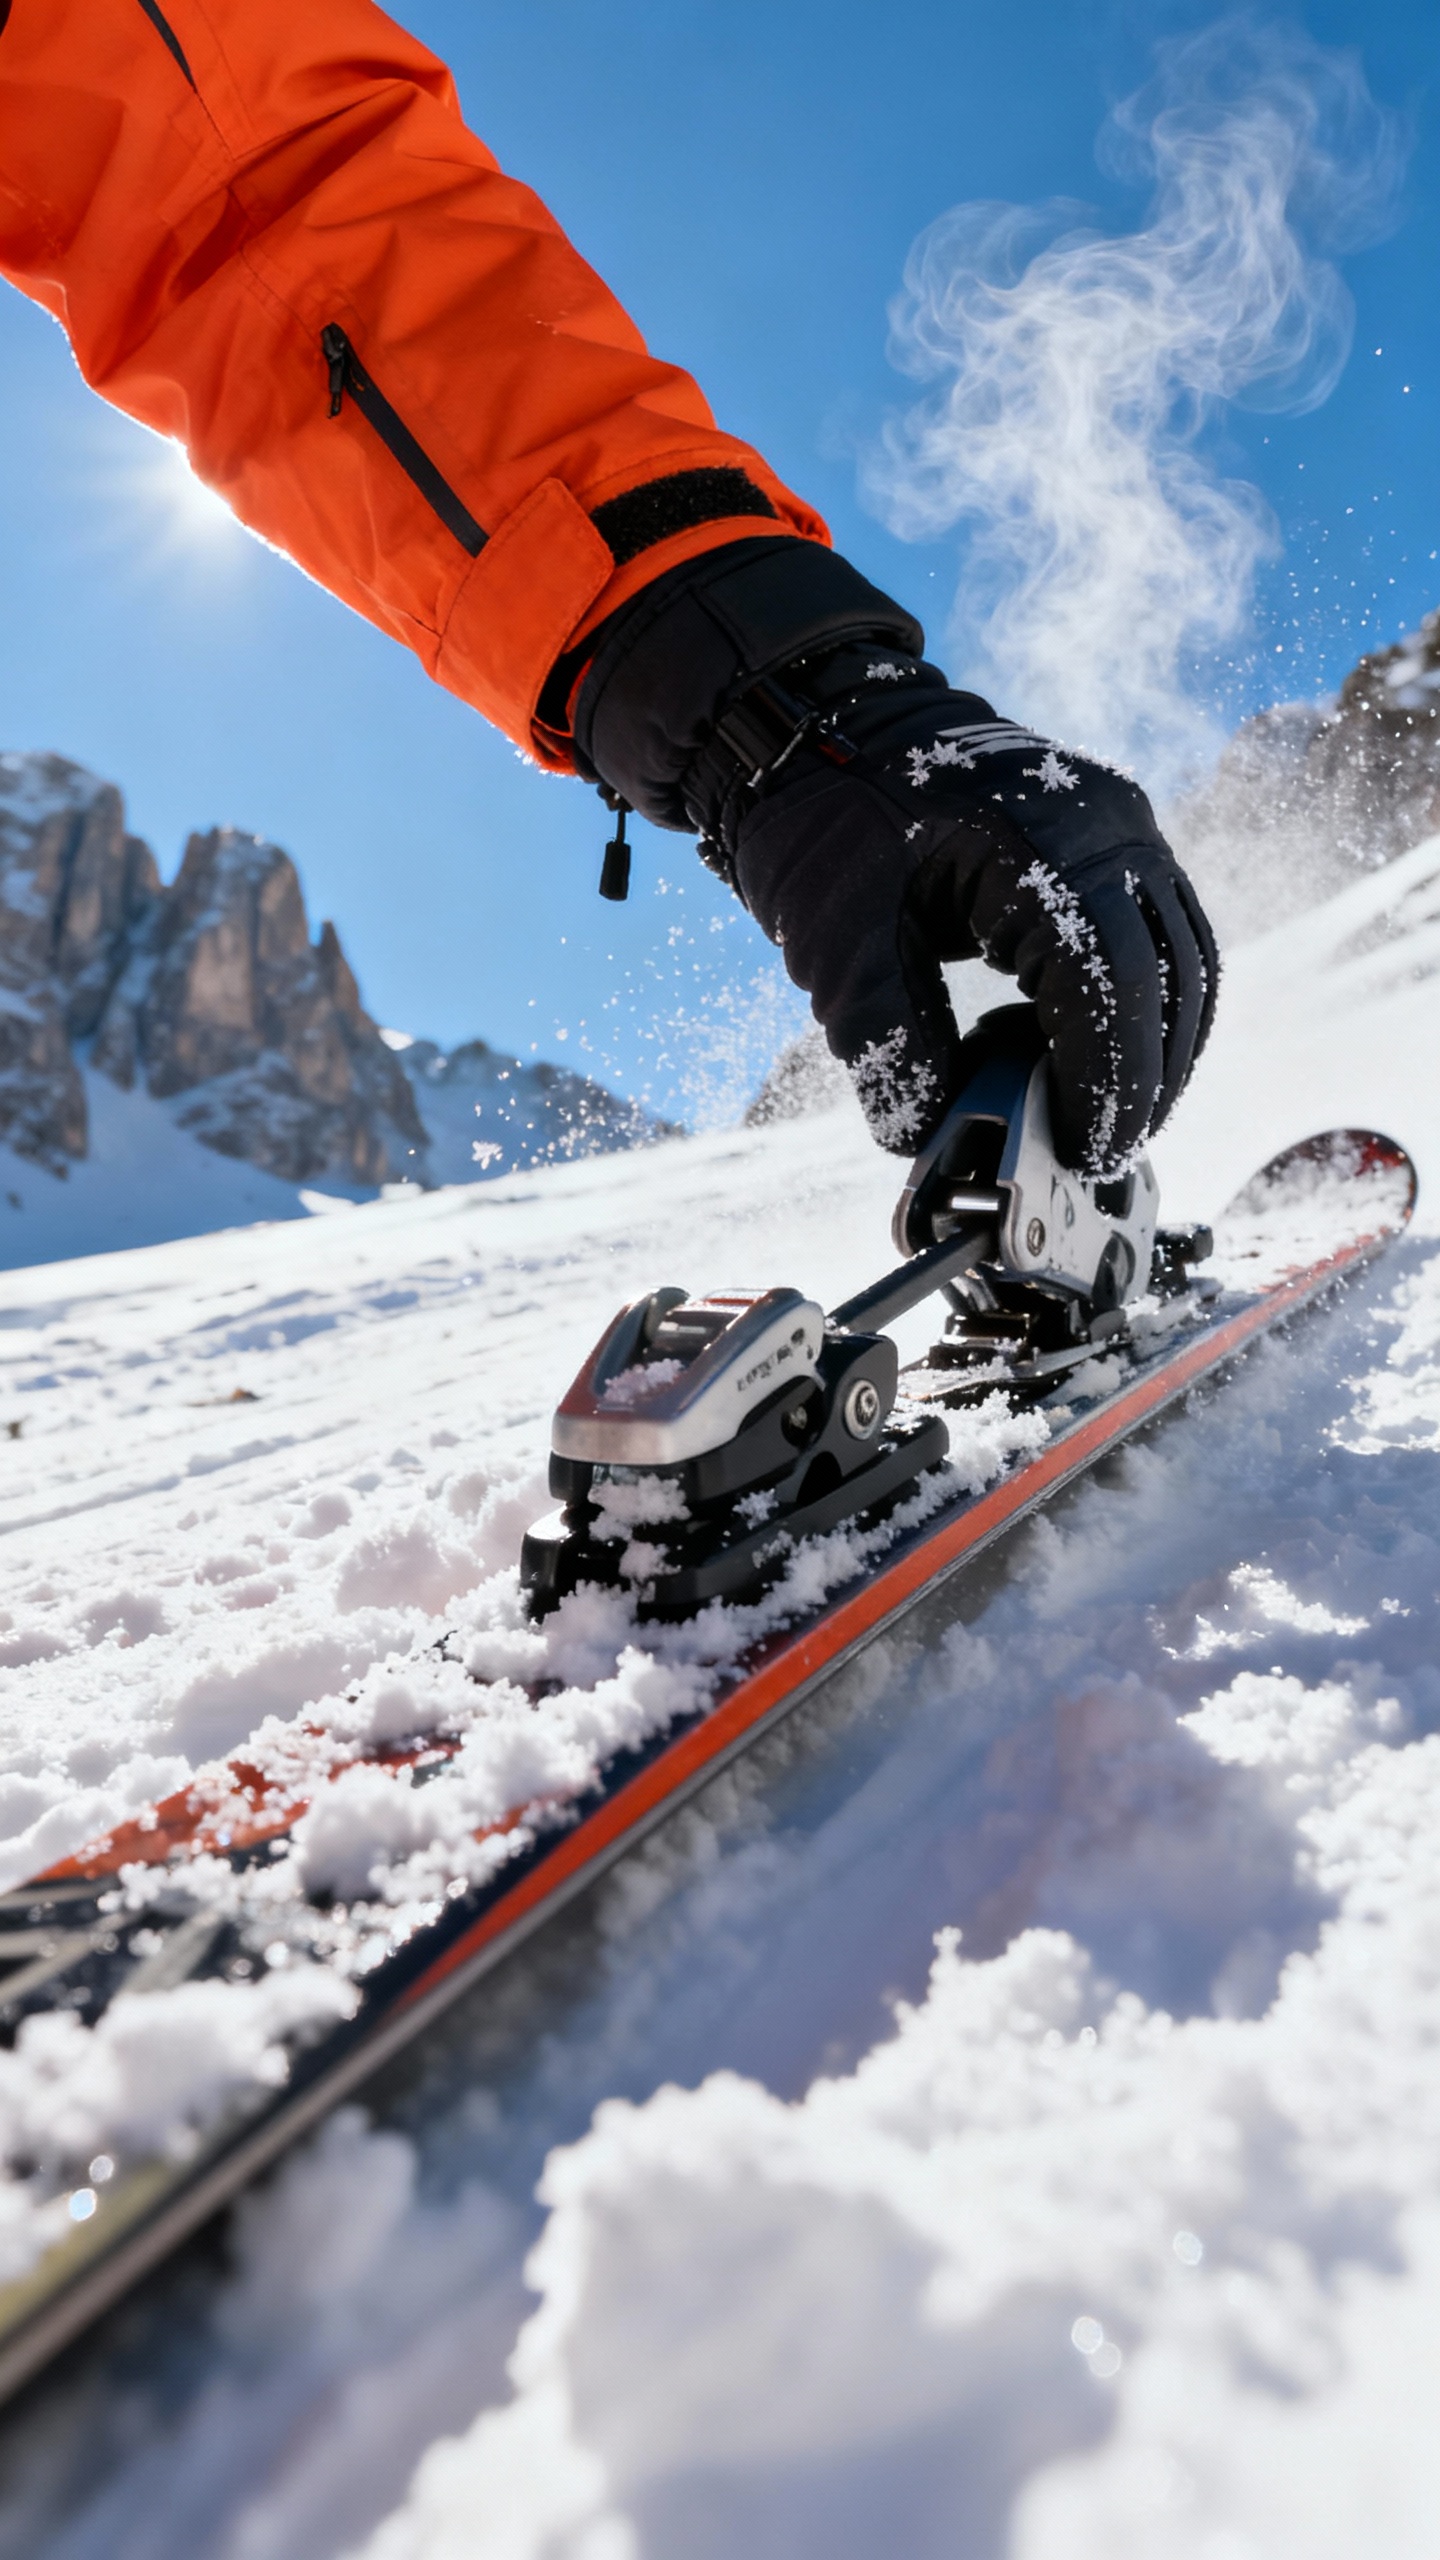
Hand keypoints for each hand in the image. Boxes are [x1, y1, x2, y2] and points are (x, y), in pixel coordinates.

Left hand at [573, 539, 1216, 1173]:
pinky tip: (1101, 1058)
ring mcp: (1119, 821)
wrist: (815, 717)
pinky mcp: (1109, 834)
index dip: (1110, 1084)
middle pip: (1169, 977)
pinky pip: (1159, 931)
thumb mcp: (835, 945)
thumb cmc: (821, 818)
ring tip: (1110, 1121)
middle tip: (1102, 1157)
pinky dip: (1146, 1003)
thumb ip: (888, 1046)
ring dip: (1160, 1048)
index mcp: (1043, 841)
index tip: (1086, 1152)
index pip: (1112, 986)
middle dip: (1145, 1081)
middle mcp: (1108, 823)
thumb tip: (929, 1138)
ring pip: (1183, 957)